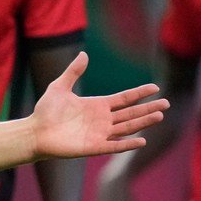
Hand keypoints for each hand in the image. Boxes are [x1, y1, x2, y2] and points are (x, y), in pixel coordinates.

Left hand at [30, 52, 167, 158]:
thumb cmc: (45, 111)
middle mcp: (102, 119)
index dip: (139, 93)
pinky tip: (142, 141)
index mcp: (97, 105)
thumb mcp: (59, 87)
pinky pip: (115, 146)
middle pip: (131, 113)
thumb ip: (73, 72)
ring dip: (143, 122)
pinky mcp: (93, 147)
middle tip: (166, 103)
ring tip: (159, 115)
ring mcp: (99, 133)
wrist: (34, 132)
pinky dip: (128, 144)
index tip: (155, 87)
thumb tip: (84, 54)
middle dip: (148, 108)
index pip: (124, 99)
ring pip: (127, 128)